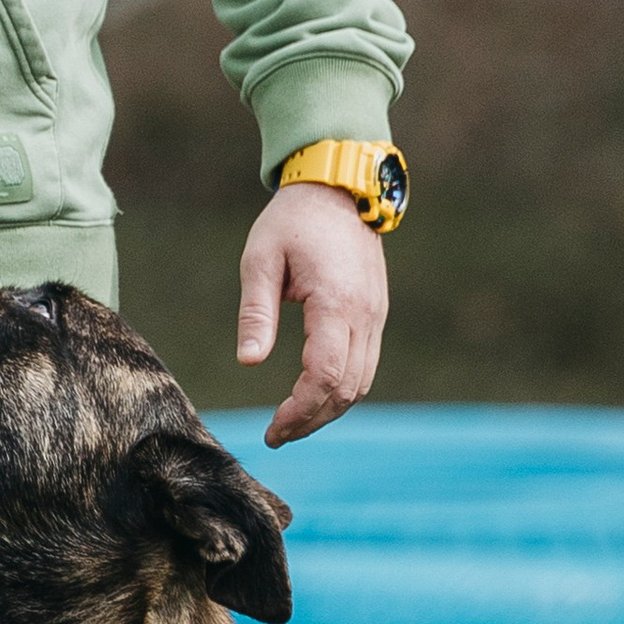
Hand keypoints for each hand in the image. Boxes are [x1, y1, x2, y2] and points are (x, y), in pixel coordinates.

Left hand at [236, 184, 388, 446]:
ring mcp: (375, 315)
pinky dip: (342, 390)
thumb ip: (256, 312)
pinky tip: (314, 396)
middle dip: (312, 420)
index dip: (300, 410)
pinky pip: (366, 365)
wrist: (338, 188)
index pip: (324, 375)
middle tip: (277, 435)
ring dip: (329, 410)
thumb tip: (248, 362)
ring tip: (293, 423)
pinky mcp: (375, 313)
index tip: (273, 428)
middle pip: (346, 389)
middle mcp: (364, 314)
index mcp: (335, 302)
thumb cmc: (292, 221)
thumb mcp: (260, 259)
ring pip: (361, 383)